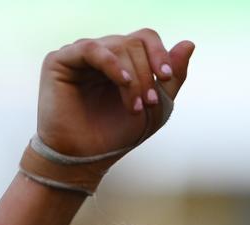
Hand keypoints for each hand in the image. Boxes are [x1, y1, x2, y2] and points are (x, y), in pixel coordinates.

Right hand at [36, 29, 193, 158]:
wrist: (84, 161)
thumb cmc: (115, 137)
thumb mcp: (155, 109)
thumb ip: (172, 78)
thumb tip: (189, 43)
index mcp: (121, 61)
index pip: (145, 39)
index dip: (159, 53)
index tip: (166, 77)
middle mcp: (101, 54)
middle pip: (134, 43)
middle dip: (147, 75)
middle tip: (149, 104)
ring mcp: (80, 55)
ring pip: (118, 47)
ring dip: (134, 77)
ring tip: (136, 107)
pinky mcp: (60, 60)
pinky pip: (92, 49)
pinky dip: (112, 64)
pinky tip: (124, 81)